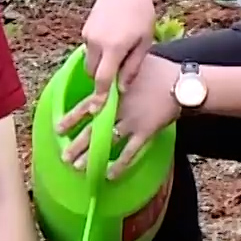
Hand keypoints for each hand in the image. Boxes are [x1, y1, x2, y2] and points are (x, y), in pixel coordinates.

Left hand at [61, 55, 181, 180]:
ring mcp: (132, 121)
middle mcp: (119, 108)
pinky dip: (120, 164)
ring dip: (92, 156)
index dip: (71, 118)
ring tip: (78, 167)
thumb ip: (117, 72)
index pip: (87, 105)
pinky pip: (130, 152)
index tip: (57, 128)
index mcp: (114, 92)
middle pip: (93, 128)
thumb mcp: (133, 65)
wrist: (183, 84)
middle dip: (77, 144)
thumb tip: (105, 70)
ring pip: (107, 141)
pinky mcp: (146, 132)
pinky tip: (109, 175)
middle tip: (64, 156)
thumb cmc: (160, 71)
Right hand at [66, 0, 156, 133]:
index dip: (99, 98)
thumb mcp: (144, 41)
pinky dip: (99, 54)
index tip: (97, 113)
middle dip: (102, 82)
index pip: (102, 81)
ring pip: (90, 62)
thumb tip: (121, 89)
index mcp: (114, 47)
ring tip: (119, 58)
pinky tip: (113, 44)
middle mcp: (96, 43)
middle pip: (93, 74)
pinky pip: (90, 50)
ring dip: (101, 67)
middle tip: (116, 86)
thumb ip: (133, 67)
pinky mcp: (85, 29)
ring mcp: (88, 35)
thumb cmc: (141, 12)